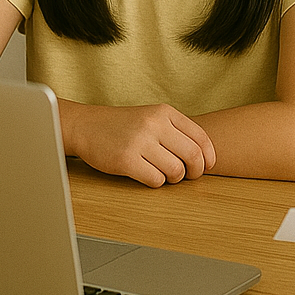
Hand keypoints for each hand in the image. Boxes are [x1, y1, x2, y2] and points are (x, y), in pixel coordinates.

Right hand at [60, 101, 215, 187]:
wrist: (86, 125)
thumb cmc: (122, 125)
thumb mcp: (151, 117)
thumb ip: (176, 131)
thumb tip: (205, 157)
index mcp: (164, 112)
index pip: (200, 137)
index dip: (208, 157)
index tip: (207, 167)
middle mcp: (154, 123)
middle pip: (192, 156)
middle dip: (195, 172)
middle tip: (187, 176)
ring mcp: (139, 141)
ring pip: (176, 171)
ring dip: (174, 179)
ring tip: (165, 175)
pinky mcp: (126, 159)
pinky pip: (156, 180)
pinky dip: (156, 183)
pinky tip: (148, 176)